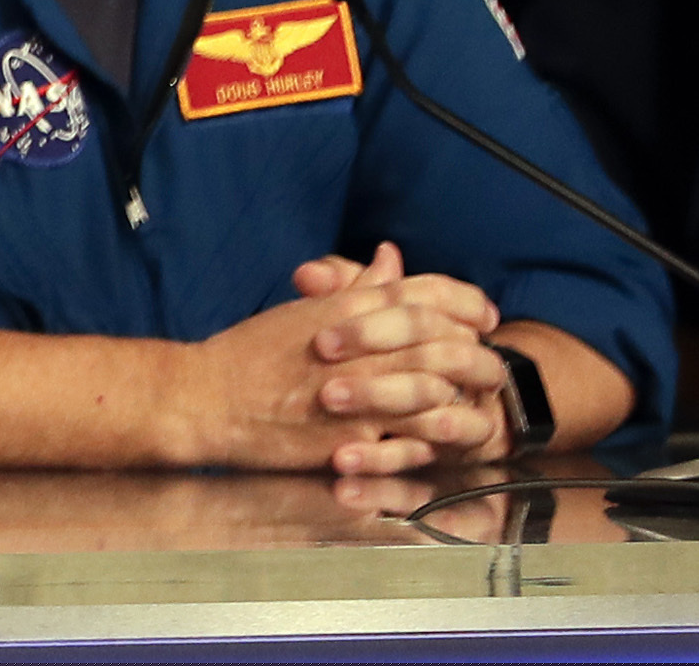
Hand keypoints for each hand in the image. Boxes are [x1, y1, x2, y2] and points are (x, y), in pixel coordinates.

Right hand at [188, 244, 504, 473]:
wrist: (208, 398)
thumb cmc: (250, 354)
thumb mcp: (304, 311)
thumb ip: (355, 288)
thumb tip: (392, 258)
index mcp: (344, 310)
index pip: (421, 293)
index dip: (463, 301)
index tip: (486, 314)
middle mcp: (355, 346)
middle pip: (439, 340)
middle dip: (474, 350)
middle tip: (491, 361)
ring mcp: (355, 394)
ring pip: (433, 390)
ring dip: (459, 396)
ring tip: (475, 404)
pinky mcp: (351, 439)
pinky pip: (409, 440)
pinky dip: (431, 438)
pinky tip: (442, 439)